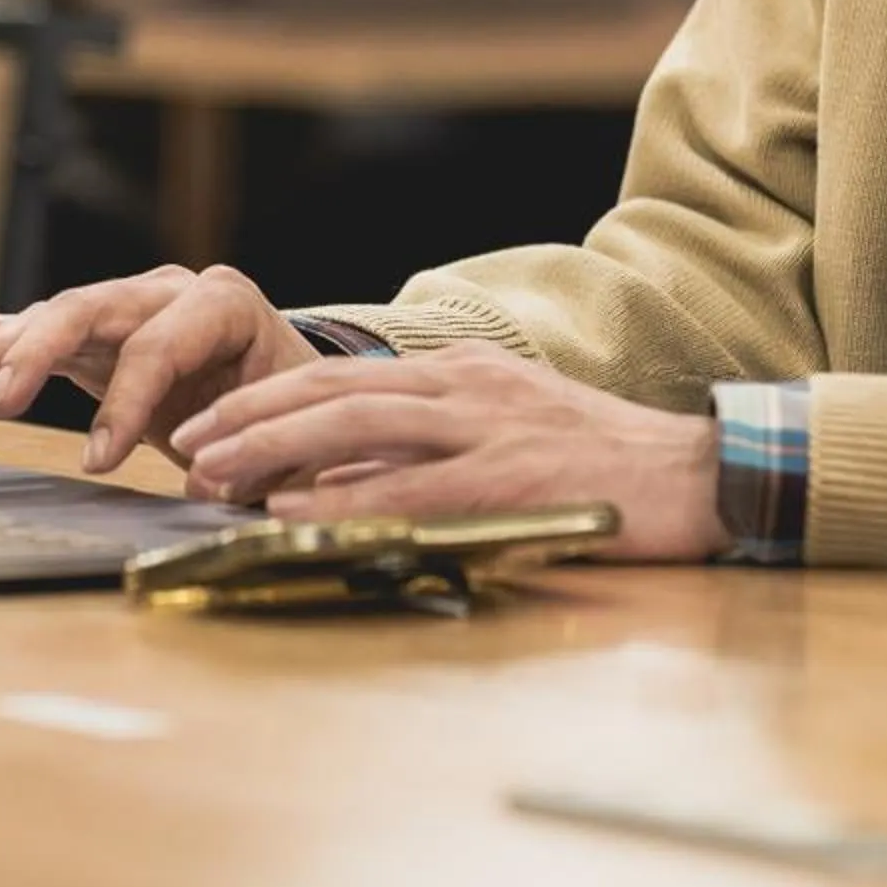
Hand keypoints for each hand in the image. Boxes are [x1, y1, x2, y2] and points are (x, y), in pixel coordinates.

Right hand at [0, 264, 320, 476]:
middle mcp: (170, 291)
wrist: (300, 398)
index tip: (98, 462)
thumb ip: (253, 464)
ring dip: (2, 348)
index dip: (124, 402)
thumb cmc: (296, 420)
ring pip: (55, 317)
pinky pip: (35, 325)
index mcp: (223, 306)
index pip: (158, 345)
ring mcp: (129, 306)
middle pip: (90, 309)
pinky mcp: (98, 335)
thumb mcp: (288, 444)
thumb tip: (209, 487)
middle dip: (38, 354)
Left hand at [168, 343, 731, 563]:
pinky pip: (411, 487)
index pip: (343, 376)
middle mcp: (464, 388)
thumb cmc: (601, 462)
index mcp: (460, 373)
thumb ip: (432, 447)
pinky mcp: (509, 478)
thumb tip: (348, 482)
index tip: (210, 423)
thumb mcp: (507, 428)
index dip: (268, 398)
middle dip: (250, 416)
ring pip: (358, 423)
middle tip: (188, 445)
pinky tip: (297, 513)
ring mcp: (487, 429)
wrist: (697, 471)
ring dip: (274, 448)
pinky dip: (345, 498)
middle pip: (333, 389)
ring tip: (215, 473)